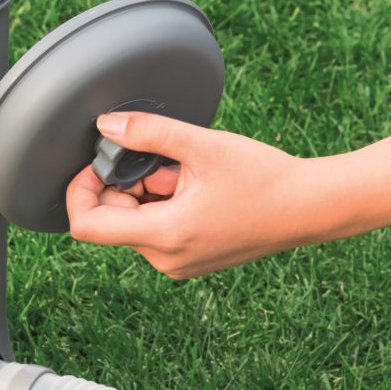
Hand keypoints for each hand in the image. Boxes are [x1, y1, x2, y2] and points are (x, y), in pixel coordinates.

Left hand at [65, 111, 347, 278]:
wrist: (310, 207)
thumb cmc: (263, 178)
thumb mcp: (202, 145)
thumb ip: (148, 133)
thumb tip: (106, 126)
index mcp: (164, 236)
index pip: (86, 226)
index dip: (80, 189)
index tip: (97, 162)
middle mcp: (166, 259)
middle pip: (113, 218)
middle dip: (129, 183)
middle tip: (170, 163)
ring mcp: (178, 263)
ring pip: (137, 221)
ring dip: (152, 191)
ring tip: (194, 176)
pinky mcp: (191, 260)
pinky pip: (158, 230)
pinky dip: (167, 204)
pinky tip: (202, 190)